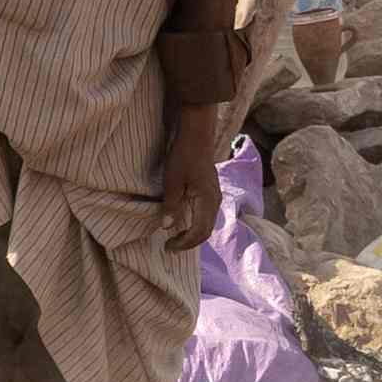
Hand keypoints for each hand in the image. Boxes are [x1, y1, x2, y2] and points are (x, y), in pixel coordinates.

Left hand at [156, 114, 230, 257]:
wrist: (197, 135)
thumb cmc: (183, 156)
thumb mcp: (172, 182)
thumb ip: (171, 206)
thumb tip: (166, 227)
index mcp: (207, 200)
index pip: (199, 232)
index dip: (183, 243)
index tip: (167, 245)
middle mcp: (215, 201)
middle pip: (206, 232)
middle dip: (189, 243)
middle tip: (170, 246)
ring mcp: (215, 197)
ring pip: (207, 225)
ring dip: (192, 234)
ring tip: (176, 237)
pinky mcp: (211, 192)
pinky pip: (206, 216)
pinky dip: (196, 225)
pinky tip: (183, 222)